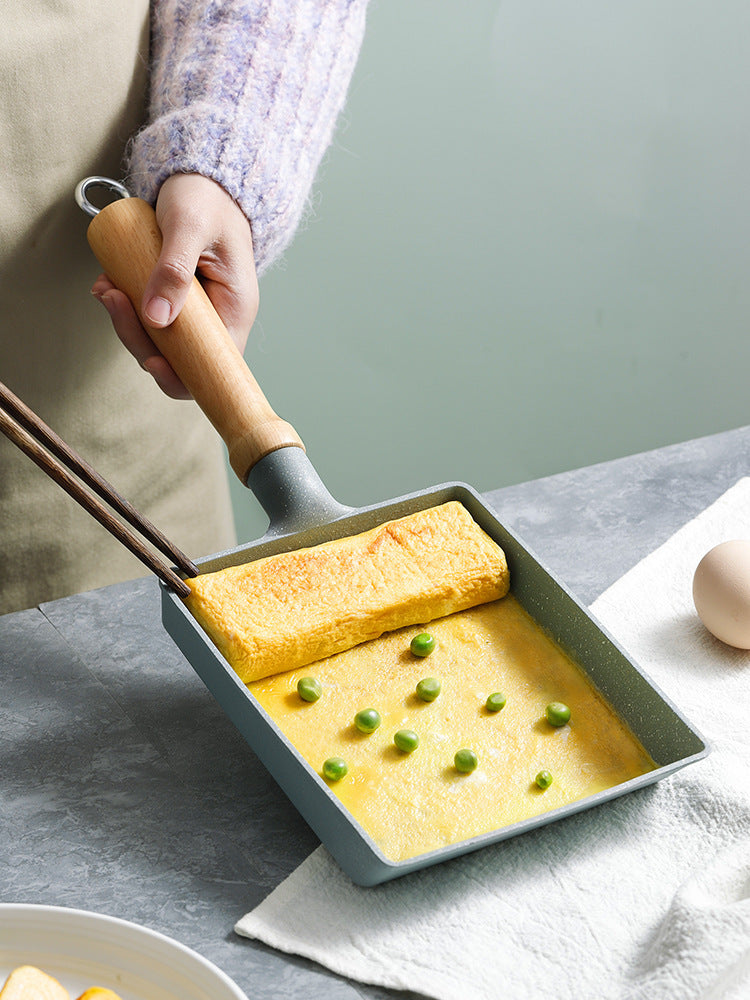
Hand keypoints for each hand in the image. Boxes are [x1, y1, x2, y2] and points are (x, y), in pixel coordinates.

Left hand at [92, 173, 258, 398]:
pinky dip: (124, 306)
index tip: (152, 360)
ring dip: (125, 320)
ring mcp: (195, 312)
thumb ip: (174, 271)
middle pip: (179, 358)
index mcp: (234, 310)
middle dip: (139, 338)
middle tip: (113, 301)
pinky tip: (109, 284)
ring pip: (157, 340)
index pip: (214, 365)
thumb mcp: (190, 226)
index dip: (182, 375)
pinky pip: (148, 318)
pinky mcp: (174, 300)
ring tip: (107, 287)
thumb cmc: (207, 197)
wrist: (204, 177)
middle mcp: (217, 318)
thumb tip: (156, 318)